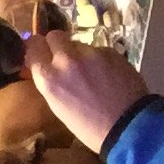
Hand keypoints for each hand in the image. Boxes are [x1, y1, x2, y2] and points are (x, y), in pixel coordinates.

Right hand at [23, 31, 148, 150]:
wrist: (130, 128)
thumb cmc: (87, 126)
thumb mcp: (57, 104)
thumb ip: (48, 79)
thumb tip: (45, 65)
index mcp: (48, 77)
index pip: (33, 45)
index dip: (36, 48)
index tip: (40, 52)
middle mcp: (66, 60)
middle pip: (54, 36)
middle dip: (57, 44)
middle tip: (63, 58)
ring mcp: (90, 54)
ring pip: (79, 44)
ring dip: (80, 54)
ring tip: (91, 73)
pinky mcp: (111, 52)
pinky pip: (99, 50)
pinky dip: (100, 60)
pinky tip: (108, 75)